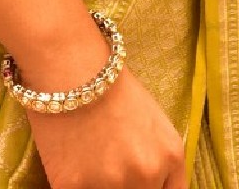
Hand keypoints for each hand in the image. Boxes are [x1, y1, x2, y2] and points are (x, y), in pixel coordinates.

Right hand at [27, 65, 187, 188]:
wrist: (70, 62)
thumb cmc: (111, 84)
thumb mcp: (154, 121)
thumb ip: (159, 161)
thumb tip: (152, 186)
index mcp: (170, 156)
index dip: (152, 188)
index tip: (139, 183)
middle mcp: (145, 174)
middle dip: (124, 185)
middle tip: (108, 160)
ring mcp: (110, 184)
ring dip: (97, 184)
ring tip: (87, 154)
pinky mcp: (72, 187)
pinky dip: (71, 182)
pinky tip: (68, 155)